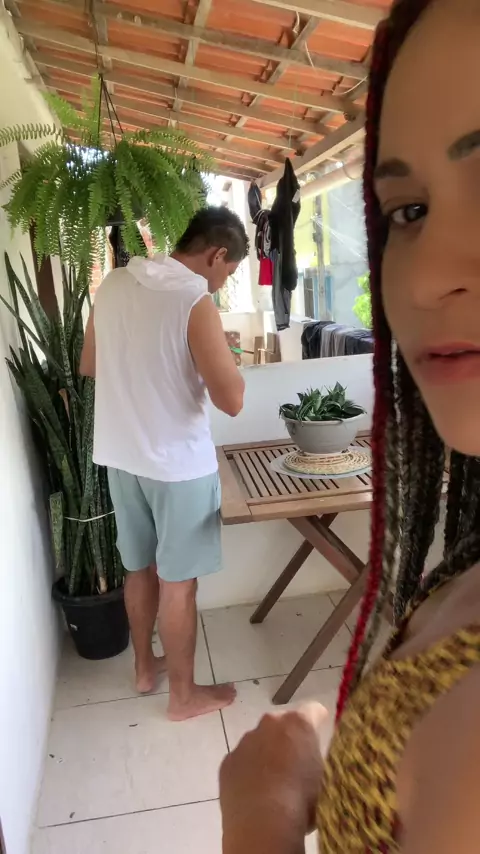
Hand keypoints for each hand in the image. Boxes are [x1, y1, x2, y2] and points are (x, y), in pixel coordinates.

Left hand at [220, 702, 326, 849]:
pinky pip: (242, 760)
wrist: (263, 824)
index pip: (314, 710)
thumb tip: (310, 760)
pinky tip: (254, 793)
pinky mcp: (228, 761)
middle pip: (283, 724)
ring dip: (266, 755)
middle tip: (295, 765)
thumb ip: (316, 759)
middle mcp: (270, 724)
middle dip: (289, 738)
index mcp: (299, 724)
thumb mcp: (324, 778)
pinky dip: (248, 771)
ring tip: (273, 784)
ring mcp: (245, 741)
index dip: (318, 722)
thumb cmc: (302, 801)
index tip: (319, 737)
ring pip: (260, 741)